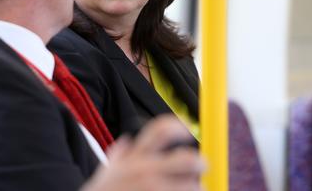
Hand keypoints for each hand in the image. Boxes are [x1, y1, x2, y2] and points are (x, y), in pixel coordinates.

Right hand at [82, 114, 204, 190]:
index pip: (162, 130)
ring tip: (185, 190)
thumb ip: (120, 155)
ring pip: (191, 186)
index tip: (187, 131)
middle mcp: (145, 172)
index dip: (179, 126)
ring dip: (195, 188)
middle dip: (200, 162)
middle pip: (187, 159)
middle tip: (202, 166)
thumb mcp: (109, 171)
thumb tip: (127, 141)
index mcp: (136, 157)